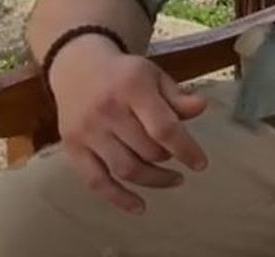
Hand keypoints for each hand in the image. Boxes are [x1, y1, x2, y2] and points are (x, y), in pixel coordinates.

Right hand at [48, 36, 209, 213]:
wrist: (77, 68)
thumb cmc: (125, 74)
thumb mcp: (155, 76)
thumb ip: (177, 96)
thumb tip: (202, 108)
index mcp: (133, 88)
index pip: (163, 127)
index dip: (186, 149)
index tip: (201, 164)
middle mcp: (107, 111)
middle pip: (146, 150)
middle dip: (169, 159)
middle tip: (179, 159)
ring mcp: (87, 132)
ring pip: (124, 169)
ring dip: (153, 180)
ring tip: (173, 180)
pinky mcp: (72, 148)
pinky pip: (95, 181)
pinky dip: (118, 198)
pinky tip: (140, 207)